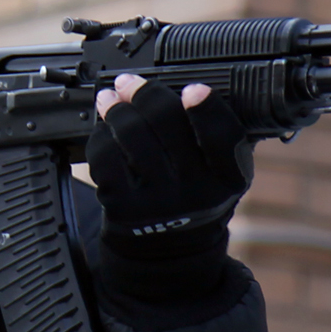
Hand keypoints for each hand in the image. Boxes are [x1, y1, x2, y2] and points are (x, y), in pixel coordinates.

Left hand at [86, 74, 250, 309]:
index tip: (192, 89)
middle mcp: (196, 193)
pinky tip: (104, 128)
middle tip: (130, 83)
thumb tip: (189, 86)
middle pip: (168, 123)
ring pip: (131, 134)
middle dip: (145, 94)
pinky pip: (104, 156)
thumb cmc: (195, 194)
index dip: (207, 108)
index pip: (223, 136)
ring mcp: (158, 202)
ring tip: (110, 99)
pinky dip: (101, 135)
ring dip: (117, 109)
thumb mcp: (222, 171)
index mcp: (229, 179)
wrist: (168, 249)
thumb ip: (217, 134)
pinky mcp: (123, 207)